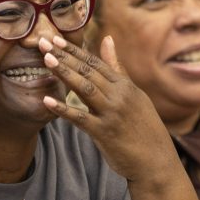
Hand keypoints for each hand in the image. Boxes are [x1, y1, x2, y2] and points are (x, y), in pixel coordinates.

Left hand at [39, 35, 176, 183]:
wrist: (156, 160)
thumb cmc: (143, 126)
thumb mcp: (134, 94)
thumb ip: (117, 68)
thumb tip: (107, 39)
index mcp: (125, 86)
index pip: (96, 63)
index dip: (74, 50)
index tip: (55, 39)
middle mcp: (119, 96)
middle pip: (88, 71)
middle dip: (65, 56)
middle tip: (43, 43)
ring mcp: (112, 113)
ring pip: (85, 88)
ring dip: (64, 73)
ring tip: (46, 60)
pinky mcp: (104, 133)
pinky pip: (80, 118)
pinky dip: (63, 109)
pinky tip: (47, 101)